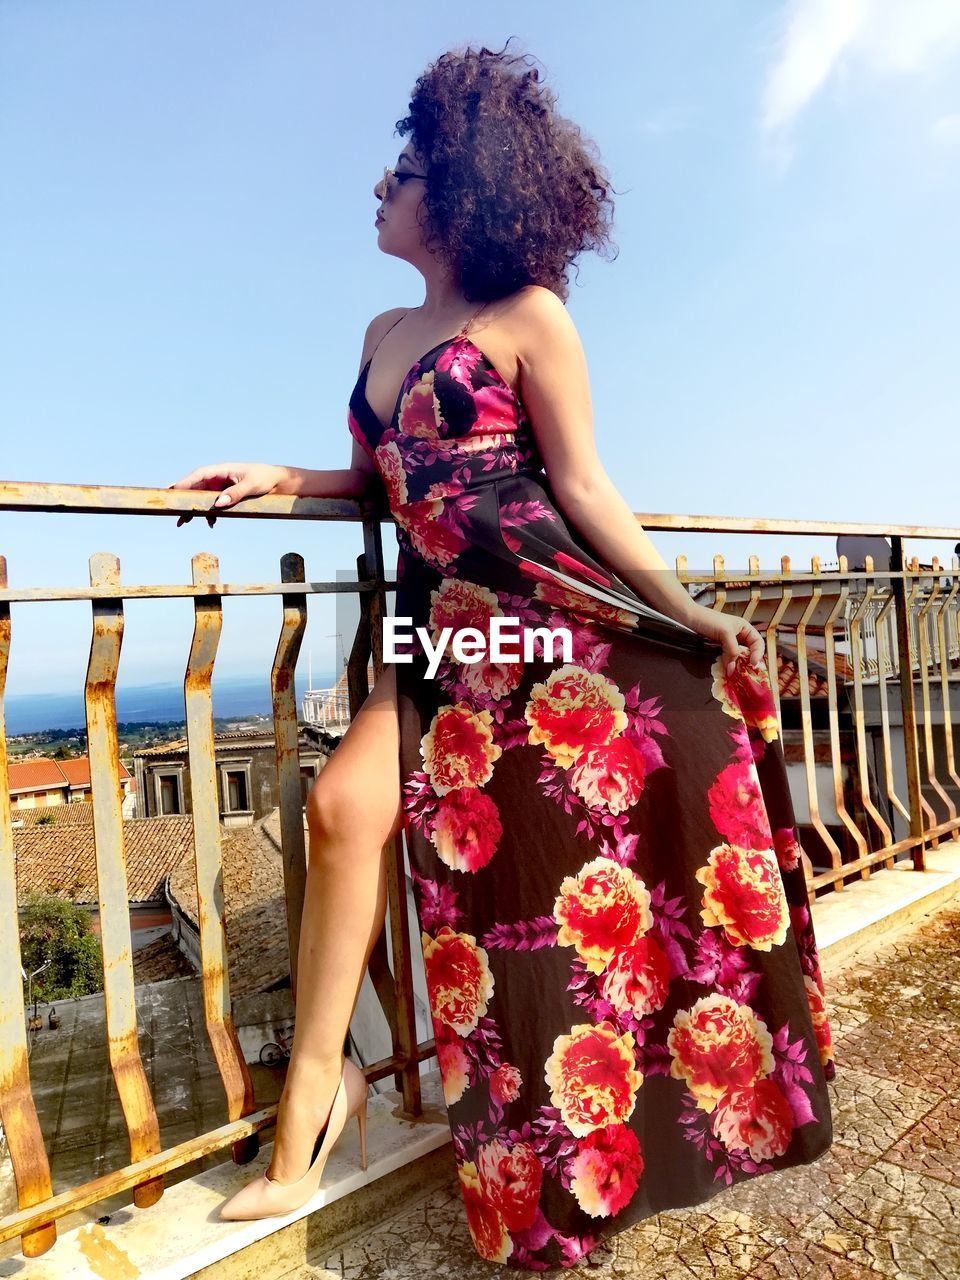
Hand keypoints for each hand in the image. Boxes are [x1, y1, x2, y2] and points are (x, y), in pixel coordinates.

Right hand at [167, 462, 287, 526]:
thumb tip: (218, 504)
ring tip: (182, 522)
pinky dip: (209, 515)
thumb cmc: (266, 478)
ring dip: (193, 510)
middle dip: (183, 498)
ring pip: (202, 498)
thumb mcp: (251, 486)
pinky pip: (214, 506)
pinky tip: (210, 524)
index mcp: (223, 470)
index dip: (184, 483)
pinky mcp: (228, 497)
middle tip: (169, 507)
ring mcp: (223, 488)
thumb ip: (235, 494)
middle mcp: (220, 478)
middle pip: (196, 487)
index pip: (199, 475)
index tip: (173, 491)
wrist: (280, 483)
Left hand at [687, 603, 764, 676]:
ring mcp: (727, 644)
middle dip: (747, 663)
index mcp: (744, 628)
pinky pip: (727, 660)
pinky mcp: (718, 650)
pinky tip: (726, 671)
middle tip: (745, 673)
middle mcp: (738, 637)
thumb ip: (732, 650)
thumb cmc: (707, 619)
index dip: (758, 653)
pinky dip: (727, 666)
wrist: (687, 618)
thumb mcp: (725, 632)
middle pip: (749, 653)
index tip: (753, 663)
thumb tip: (733, 669)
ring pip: (737, 658)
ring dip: (737, 666)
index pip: (758, 643)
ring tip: (735, 673)